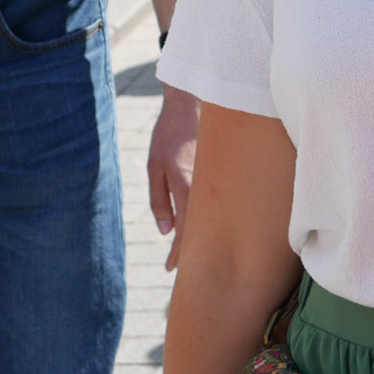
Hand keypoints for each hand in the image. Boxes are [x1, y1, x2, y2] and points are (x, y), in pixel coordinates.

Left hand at [148, 84, 199, 269]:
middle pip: (200, 228)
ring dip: (201, 234)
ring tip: (192, 251)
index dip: (179, 252)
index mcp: (186, 186)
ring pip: (210, 217)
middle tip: (183, 268)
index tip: (171, 269)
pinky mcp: (219, 173)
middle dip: (192, 250)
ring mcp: (215, 180)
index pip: (184, 230)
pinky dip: (207, 216)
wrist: (192, 104)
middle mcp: (205, 186)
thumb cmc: (169, 135)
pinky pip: (214, 202)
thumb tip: (165, 231)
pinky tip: (203, 222)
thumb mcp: (154, 166)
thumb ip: (158, 200)